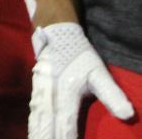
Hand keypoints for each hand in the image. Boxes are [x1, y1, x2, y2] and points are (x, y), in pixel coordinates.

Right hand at [30, 22, 134, 138]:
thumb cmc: (79, 55)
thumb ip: (112, 95)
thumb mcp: (99, 73)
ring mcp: (40, 93)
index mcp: (66, 95)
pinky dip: (33, 124)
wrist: (56, 34)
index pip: (66, 125)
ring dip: (37, 132)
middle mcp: (50, 97)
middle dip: (46, 137)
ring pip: (37, 119)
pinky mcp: (36, 90)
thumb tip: (128, 115)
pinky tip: (33, 130)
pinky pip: (33, 112)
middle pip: (47, 125)